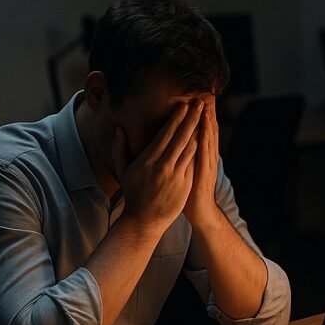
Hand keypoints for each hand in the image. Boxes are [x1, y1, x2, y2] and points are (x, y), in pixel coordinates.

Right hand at [113, 101, 201, 232]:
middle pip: (181, 137)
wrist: (144, 221)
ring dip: (199, 130)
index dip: (176, 118)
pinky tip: (204, 138)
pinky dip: (200, 149)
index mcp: (148, 160)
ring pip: (191, 148)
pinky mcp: (185, 185)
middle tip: (200, 103)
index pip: (165, 133)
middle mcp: (163, 166)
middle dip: (192, 118)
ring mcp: (176, 176)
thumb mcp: (123, 171)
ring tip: (205, 117)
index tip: (184, 105)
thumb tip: (119, 129)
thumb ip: (119, 149)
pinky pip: (194, 162)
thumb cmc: (133, 194)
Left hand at [184, 95, 219, 228]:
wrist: (200, 212)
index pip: (201, 128)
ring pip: (208, 137)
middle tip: (206, 91)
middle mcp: (206, 155)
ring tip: (206, 102)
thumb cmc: (189, 190)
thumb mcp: (186, 168)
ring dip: (208, 120)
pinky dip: (205, 139)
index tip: (197, 95)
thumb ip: (185, 153)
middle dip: (207, 110)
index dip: (200, 113)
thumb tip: (179, 140)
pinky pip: (205, 152)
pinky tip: (203, 127)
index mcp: (200, 153)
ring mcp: (207, 163)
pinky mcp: (204, 172)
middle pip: (208, 128)